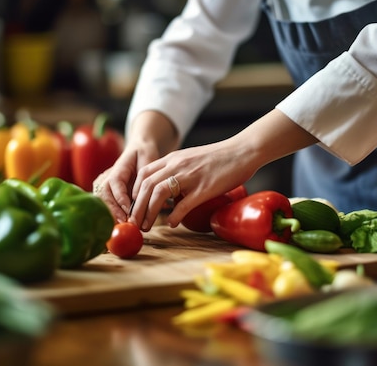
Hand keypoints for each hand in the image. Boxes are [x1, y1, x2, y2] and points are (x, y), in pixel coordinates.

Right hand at [93, 139, 159, 222]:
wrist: (138, 150)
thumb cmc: (144, 155)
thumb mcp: (147, 161)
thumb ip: (143, 176)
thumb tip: (139, 196)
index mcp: (119, 167)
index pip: (115, 182)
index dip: (120, 196)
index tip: (128, 209)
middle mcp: (108, 176)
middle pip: (104, 194)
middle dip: (114, 210)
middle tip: (125, 222)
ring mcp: (105, 184)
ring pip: (102, 201)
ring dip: (111, 214)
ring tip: (123, 225)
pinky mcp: (107, 192)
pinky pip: (105, 204)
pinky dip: (111, 215)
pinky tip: (120, 224)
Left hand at [129, 139, 256, 231]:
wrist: (244, 150)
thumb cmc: (221, 158)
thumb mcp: (192, 159)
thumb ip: (178, 172)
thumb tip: (170, 195)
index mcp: (173, 158)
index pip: (144, 174)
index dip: (134, 192)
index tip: (133, 207)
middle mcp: (177, 165)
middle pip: (147, 186)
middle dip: (136, 207)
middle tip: (134, 223)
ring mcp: (190, 176)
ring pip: (159, 194)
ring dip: (149, 212)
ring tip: (146, 226)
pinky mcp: (205, 188)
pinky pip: (184, 204)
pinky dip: (174, 216)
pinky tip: (171, 224)